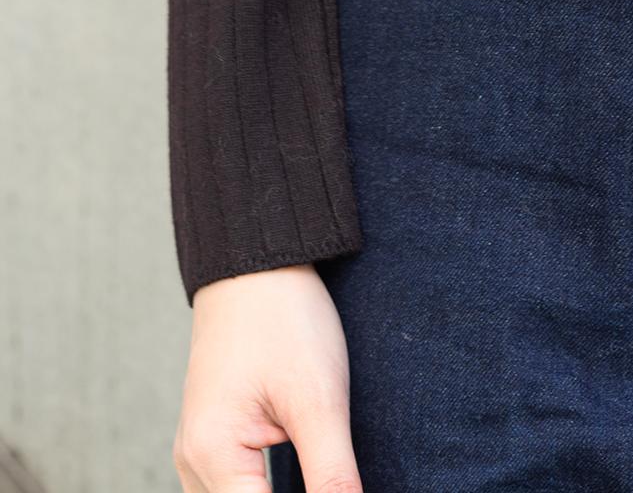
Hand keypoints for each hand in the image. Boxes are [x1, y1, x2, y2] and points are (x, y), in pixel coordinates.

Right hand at [174, 262, 359, 490]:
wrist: (255, 264)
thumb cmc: (286, 321)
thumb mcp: (319, 400)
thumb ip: (331, 475)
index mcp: (213, 457)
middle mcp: (193, 464)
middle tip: (338, 481)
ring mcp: (198, 452)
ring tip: (323, 477)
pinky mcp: (213, 438)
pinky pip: (233, 487)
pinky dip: (262, 491)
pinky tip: (304, 481)